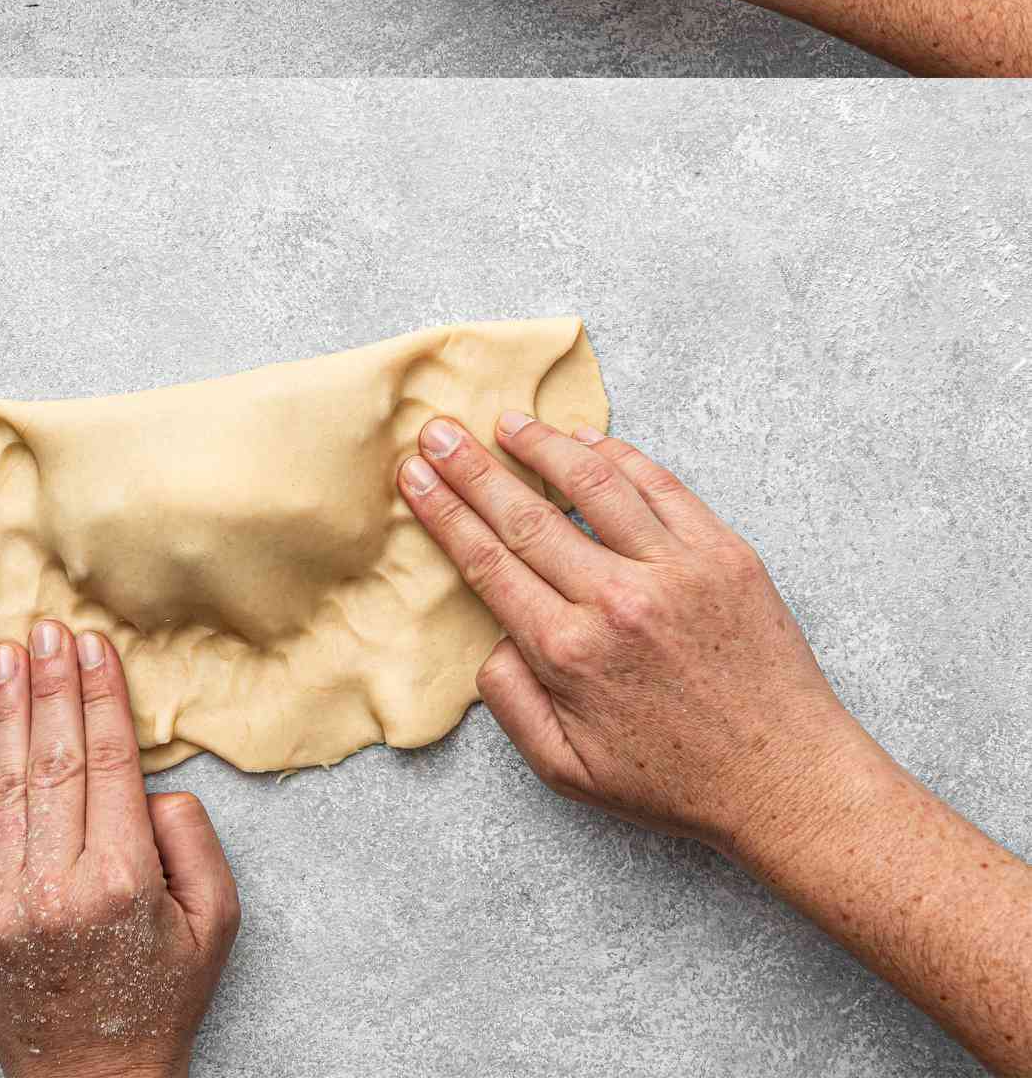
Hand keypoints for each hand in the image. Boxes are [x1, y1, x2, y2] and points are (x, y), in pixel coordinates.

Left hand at [0, 624, 239, 1077]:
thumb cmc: (161, 998)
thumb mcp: (215, 921)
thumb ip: (191, 838)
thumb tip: (145, 782)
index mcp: (121, 883)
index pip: (107, 762)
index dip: (100, 695)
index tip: (93, 643)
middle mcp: (55, 888)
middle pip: (53, 759)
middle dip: (50, 685)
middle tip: (46, 626)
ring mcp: (3, 903)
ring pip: (6, 782)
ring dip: (7, 709)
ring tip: (6, 653)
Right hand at [397, 415, 866, 855]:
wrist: (787, 778)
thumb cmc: (674, 781)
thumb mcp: (567, 771)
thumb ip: (511, 703)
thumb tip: (490, 639)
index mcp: (570, 653)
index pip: (489, 561)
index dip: (445, 512)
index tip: (416, 475)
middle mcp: (618, 600)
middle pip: (527, 513)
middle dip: (472, 467)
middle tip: (438, 429)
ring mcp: (675, 569)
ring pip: (594, 482)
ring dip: (543, 444)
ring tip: (509, 421)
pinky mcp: (724, 553)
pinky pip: (661, 486)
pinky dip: (619, 454)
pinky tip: (587, 439)